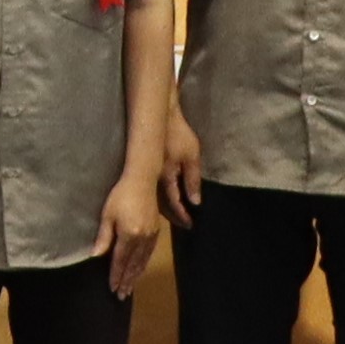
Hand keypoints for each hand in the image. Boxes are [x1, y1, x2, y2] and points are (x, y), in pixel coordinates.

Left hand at [99, 169, 166, 298]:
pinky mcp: (156, 231)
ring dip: (136, 275)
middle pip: (133, 265)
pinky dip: (143, 264)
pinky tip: (140, 269)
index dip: (116, 276)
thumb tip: (96, 256)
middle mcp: (142, 238)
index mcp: (129, 235)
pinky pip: (149, 253)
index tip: (112, 289)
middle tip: (122, 296)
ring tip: (130, 287)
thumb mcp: (108, 215)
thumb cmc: (121, 195)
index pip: (120, 261)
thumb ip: (104, 237)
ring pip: (143, 261)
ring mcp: (151, 235)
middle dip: (127, 281)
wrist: (143, 180)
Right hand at [158, 109, 202, 223]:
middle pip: (163, 205)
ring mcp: (151, 175)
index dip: (182, 215)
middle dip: (174, 216)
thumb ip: (193, 180)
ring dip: (167, 209)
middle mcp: (156, 180)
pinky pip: (155, 190)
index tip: (189, 225)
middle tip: (183, 224)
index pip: (174, 203)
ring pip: (157, 199)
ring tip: (176, 216)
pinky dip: (162, 198)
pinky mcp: (149, 169)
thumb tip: (195, 201)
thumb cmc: (179, 135)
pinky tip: (167, 200)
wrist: (161, 118)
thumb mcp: (191, 156)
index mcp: (167, 177)